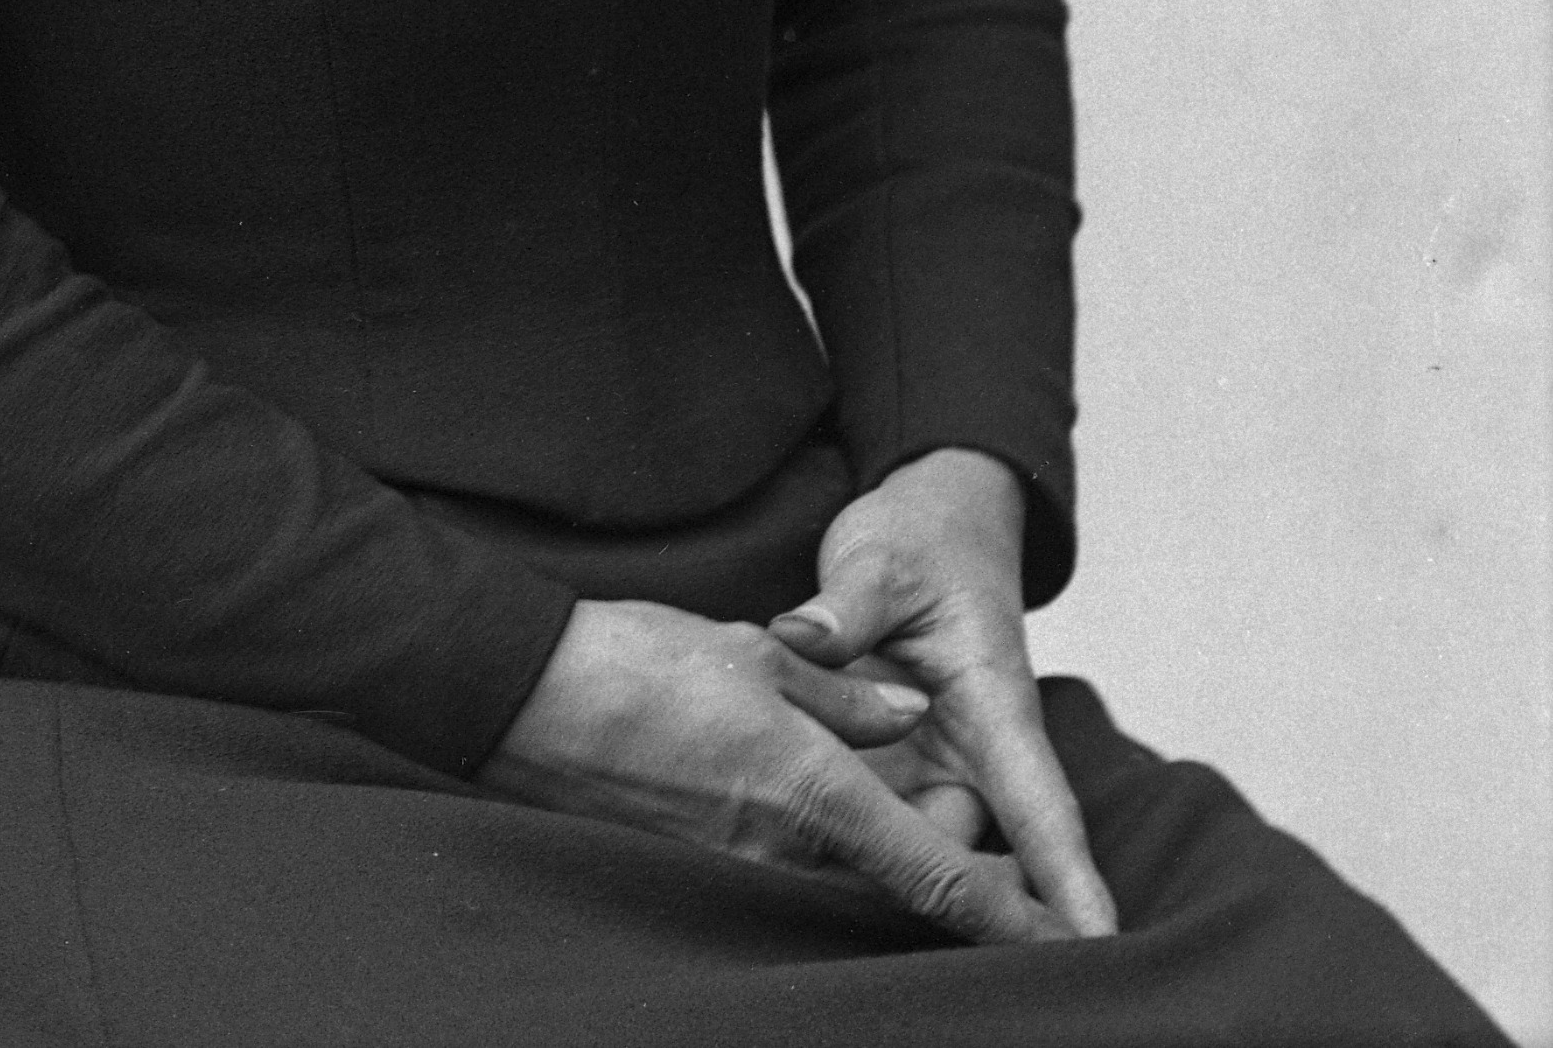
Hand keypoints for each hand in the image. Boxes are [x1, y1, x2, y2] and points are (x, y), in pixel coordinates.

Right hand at [481, 593, 1070, 946]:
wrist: (527, 701)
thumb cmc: (637, 664)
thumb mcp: (756, 652)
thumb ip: (844, 691)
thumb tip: (906, 713)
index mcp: (813, 794)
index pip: (938, 878)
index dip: (1009, 915)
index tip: (1065, 939)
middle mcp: (786, 852)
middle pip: (898, 889)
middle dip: (947, 864)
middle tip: (964, 805)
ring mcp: (741, 871)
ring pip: (844, 879)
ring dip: (882, 852)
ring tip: (897, 793)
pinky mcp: (704, 870)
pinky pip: (788, 871)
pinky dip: (822, 844)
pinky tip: (808, 791)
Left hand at [769, 448, 1117, 941]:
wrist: (932, 518)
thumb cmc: (924, 538)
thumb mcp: (880, 558)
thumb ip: (844, 605)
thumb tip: (800, 637)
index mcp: (997, 704)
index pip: (1041, 806)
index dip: (1069, 879)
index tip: (1097, 947)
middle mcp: (977, 748)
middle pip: (984, 852)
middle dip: (977, 910)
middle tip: (957, 974)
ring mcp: (939, 761)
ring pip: (932, 844)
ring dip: (910, 879)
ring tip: (877, 933)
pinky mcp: (901, 762)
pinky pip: (888, 817)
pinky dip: (865, 842)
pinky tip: (814, 872)